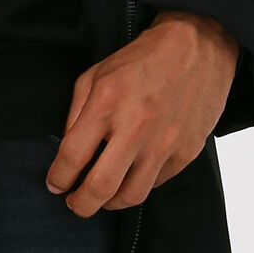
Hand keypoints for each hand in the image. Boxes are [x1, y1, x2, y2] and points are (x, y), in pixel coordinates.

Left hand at [46, 12, 238, 216]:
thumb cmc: (142, 60)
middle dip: (81, 205)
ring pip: (131, 195)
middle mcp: (137, 126)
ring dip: (110, 203)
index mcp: (108, 102)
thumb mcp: (96, 75)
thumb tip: (66, 154)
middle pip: (101, 187)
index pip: (72, 156)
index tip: (55, 184)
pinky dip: (139, 184)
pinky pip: (156, 183)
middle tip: (75, 204)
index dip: (59, 178)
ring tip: (102, 196)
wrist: (197, 47)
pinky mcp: (187, 152)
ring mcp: (165, 142)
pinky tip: (131, 174)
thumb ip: (76, 114)